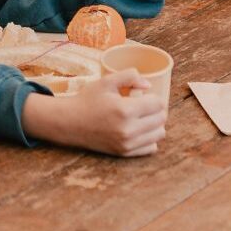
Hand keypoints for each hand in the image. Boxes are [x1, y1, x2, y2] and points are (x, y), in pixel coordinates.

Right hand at [21, 70, 167, 155]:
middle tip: (142, 105)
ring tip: (141, 117)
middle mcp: (129, 129)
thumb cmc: (88, 100)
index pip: (158, 104)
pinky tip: (138, 129)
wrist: (70, 122)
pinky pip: (151, 147)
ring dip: (155, 124)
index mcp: (125, 110)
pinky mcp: (125, 153)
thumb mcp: (106, 81)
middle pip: (161, 119)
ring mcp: (127, 143)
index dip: (153, 97)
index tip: (143, 95)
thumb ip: (129, 76)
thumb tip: (148, 85)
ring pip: (159, 134)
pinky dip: (149, 138)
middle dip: (155, 109)